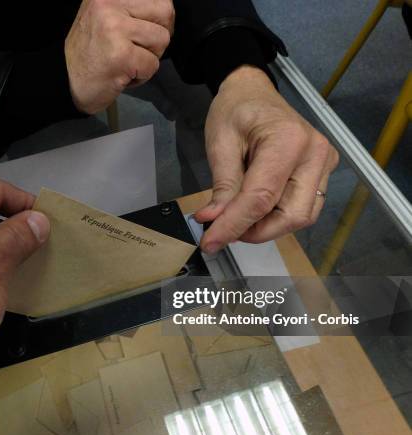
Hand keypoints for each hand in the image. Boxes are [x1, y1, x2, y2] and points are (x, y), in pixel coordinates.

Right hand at [65, 0, 173, 113]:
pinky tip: (122, 74)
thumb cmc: (90, 52)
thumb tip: (167, 10)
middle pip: (165, 13)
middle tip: (137, 49)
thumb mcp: (106, 15)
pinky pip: (153, 65)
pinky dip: (142, 76)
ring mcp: (115, 29)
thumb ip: (131, 7)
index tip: (145, 31)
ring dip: (149, 57)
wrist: (65, 81)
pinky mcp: (121, 56)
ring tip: (127, 61)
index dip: (160, 17)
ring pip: (162, 39)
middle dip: (157, 37)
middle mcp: (109, 3)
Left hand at [196, 66, 338, 252]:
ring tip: (236, 219)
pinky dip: (277, 217)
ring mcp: (324, 163)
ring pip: (301, 217)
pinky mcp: (322, 172)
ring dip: (267, 228)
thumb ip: (222, 187)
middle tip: (223, 231)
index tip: (209, 242)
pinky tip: (253, 210)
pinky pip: (303, 208)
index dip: (233, 225)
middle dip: (255, 231)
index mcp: (289, 140)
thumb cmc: (235, 110)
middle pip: (291, 215)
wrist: (253, 91)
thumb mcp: (220, 144)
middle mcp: (316, 153)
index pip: (261, 198)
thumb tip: (213, 223)